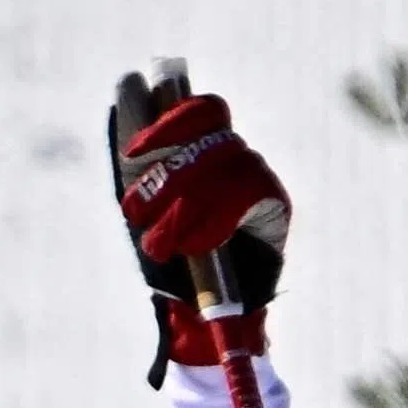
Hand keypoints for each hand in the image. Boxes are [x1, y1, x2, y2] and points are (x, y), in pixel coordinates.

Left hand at [104, 64, 287, 362]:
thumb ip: (139, 159)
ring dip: (182, 205)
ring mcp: (259, 181)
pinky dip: (212, 219)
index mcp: (207, 154)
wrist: (203, 322)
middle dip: (165, 174)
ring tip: (161, 243)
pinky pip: (246, 194)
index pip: (202, 112)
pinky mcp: (276, 208)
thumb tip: (130, 84)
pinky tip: (193, 245)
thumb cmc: (170, 267)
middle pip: (210, 139)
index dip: (167, 123)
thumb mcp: (145, 211)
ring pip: (225, 166)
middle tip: (135, 212)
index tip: (132, 154)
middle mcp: (237, 161)